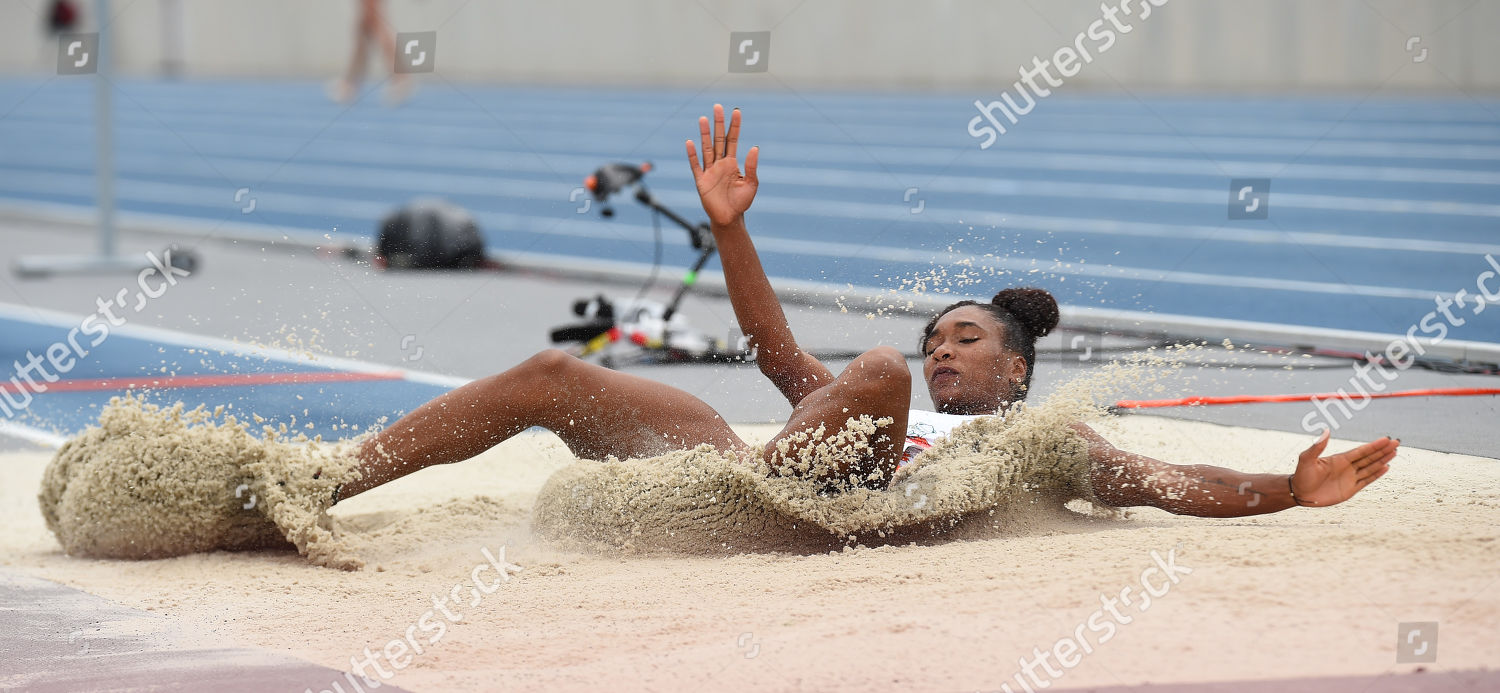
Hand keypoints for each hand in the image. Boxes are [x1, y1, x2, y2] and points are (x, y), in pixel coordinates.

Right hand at [686, 104, 758, 226]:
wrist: (729, 219)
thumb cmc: (741, 203)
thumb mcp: (751, 184)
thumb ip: (751, 166)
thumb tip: (754, 148)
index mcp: (732, 163)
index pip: (733, 140)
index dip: (734, 126)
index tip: (736, 111)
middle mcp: (720, 164)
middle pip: (718, 139)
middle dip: (718, 123)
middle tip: (718, 106)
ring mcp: (710, 171)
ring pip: (707, 148)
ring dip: (705, 134)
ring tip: (703, 119)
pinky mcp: (701, 181)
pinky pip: (696, 166)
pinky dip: (693, 155)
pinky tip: (690, 142)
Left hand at [1289, 431, 1397, 506]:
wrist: (1299, 493)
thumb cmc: (1301, 475)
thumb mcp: (1306, 459)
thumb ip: (1317, 446)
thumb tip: (1326, 430)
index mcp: (1339, 459)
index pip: (1361, 451)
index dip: (1374, 445)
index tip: (1386, 439)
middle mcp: (1347, 467)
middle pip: (1369, 457)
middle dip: (1383, 450)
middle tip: (1396, 442)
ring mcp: (1350, 478)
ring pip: (1371, 467)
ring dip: (1383, 460)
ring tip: (1394, 452)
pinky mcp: (1350, 490)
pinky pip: (1367, 480)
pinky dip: (1377, 474)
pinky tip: (1386, 467)